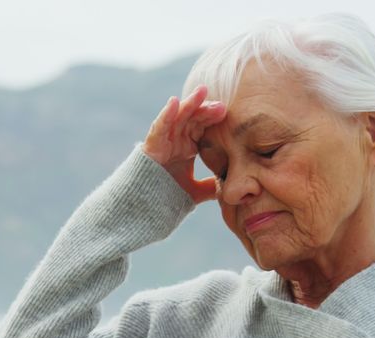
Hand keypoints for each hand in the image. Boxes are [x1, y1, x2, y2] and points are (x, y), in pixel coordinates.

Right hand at [141, 85, 226, 203]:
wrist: (143, 209)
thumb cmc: (165, 198)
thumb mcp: (194, 192)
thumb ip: (210, 188)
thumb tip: (231, 188)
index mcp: (187, 147)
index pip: (202, 127)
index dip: (212, 119)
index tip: (226, 113)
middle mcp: (175, 141)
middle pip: (192, 118)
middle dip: (205, 109)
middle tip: (219, 104)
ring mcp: (163, 142)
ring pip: (177, 117)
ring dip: (189, 104)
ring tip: (201, 91)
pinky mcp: (150, 146)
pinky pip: (158, 128)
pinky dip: (166, 115)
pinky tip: (174, 102)